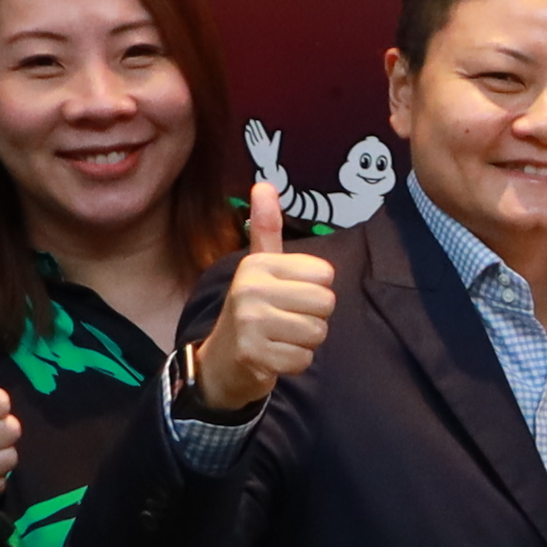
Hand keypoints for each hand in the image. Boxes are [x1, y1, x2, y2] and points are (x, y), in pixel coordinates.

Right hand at [186, 181, 339, 416]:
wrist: (220, 361)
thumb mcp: (258, 267)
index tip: (287, 297)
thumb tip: (264, 184)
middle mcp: (250, 288)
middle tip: (285, 321)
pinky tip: (273, 356)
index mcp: (258, 265)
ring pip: (317, 333)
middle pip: (326, 304)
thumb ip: (266, 228)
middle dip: (313, 318)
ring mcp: (250, 323)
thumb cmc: (252, 310)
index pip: (325, 275)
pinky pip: (304, 359)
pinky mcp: (253, 355)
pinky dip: (294, 362)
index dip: (315, 290)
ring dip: (304, 342)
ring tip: (279, 338)